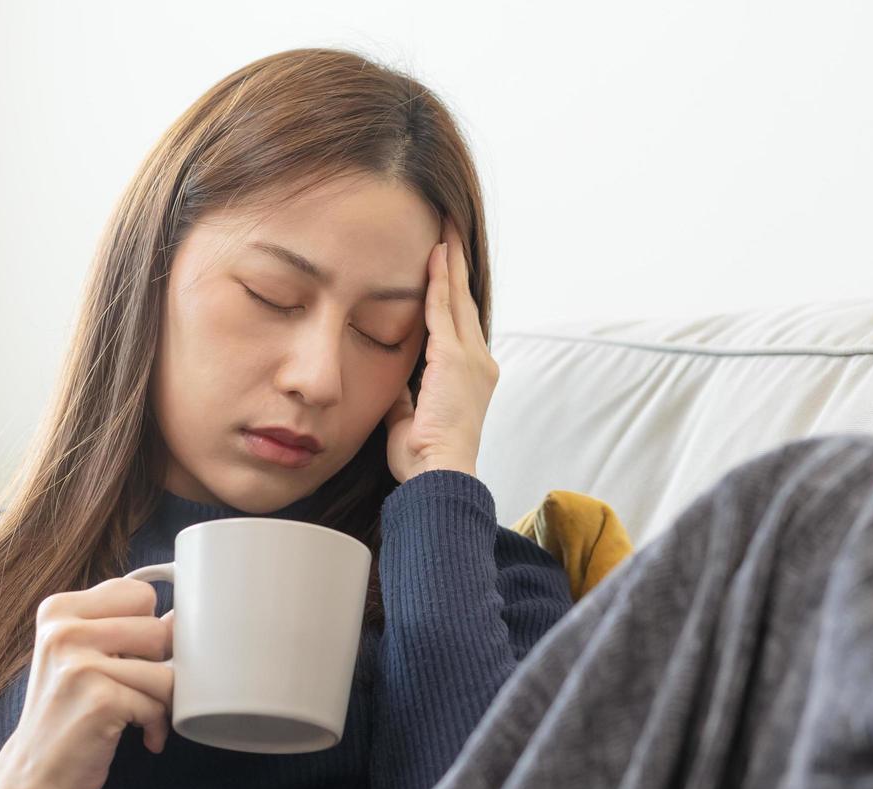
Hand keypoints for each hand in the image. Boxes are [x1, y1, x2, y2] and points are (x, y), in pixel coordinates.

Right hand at [0, 578, 173, 788]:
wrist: (33, 772)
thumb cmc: (67, 711)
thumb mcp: (81, 654)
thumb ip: (121, 627)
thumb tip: (180, 616)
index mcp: (58, 610)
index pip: (139, 594)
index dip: (146, 627)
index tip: (130, 655)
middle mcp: (63, 631)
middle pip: (158, 630)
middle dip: (159, 664)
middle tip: (136, 688)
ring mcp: (80, 665)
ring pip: (165, 670)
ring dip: (162, 699)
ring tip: (140, 713)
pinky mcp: (100, 700)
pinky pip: (158, 703)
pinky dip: (157, 724)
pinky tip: (141, 735)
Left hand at [384, 214, 499, 483]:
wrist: (438, 475)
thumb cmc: (424, 458)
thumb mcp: (410, 418)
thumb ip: (405, 395)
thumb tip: (394, 385)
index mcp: (469, 377)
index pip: (458, 322)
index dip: (450, 291)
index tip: (442, 263)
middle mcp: (478, 361)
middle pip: (465, 301)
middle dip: (456, 264)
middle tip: (449, 229)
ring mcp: (470, 358)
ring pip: (457, 298)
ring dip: (449, 262)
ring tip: (444, 229)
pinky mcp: (454, 359)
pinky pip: (443, 310)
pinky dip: (439, 281)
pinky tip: (434, 255)